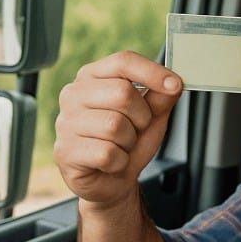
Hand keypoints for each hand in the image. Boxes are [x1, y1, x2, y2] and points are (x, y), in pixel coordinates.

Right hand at [53, 51, 181, 206]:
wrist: (113, 180)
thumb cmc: (129, 142)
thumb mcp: (152, 116)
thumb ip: (162, 97)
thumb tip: (174, 82)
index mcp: (93, 77)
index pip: (123, 61)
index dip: (152, 72)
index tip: (175, 85)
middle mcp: (74, 94)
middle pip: (123, 93)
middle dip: (142, 117)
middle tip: (135, 130)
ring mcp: (65, 122)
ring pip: (115, 125)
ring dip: (129, 142)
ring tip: (121, 146)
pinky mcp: (65, 151)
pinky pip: (107, 153)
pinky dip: (119, 161)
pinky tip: (111, 162)